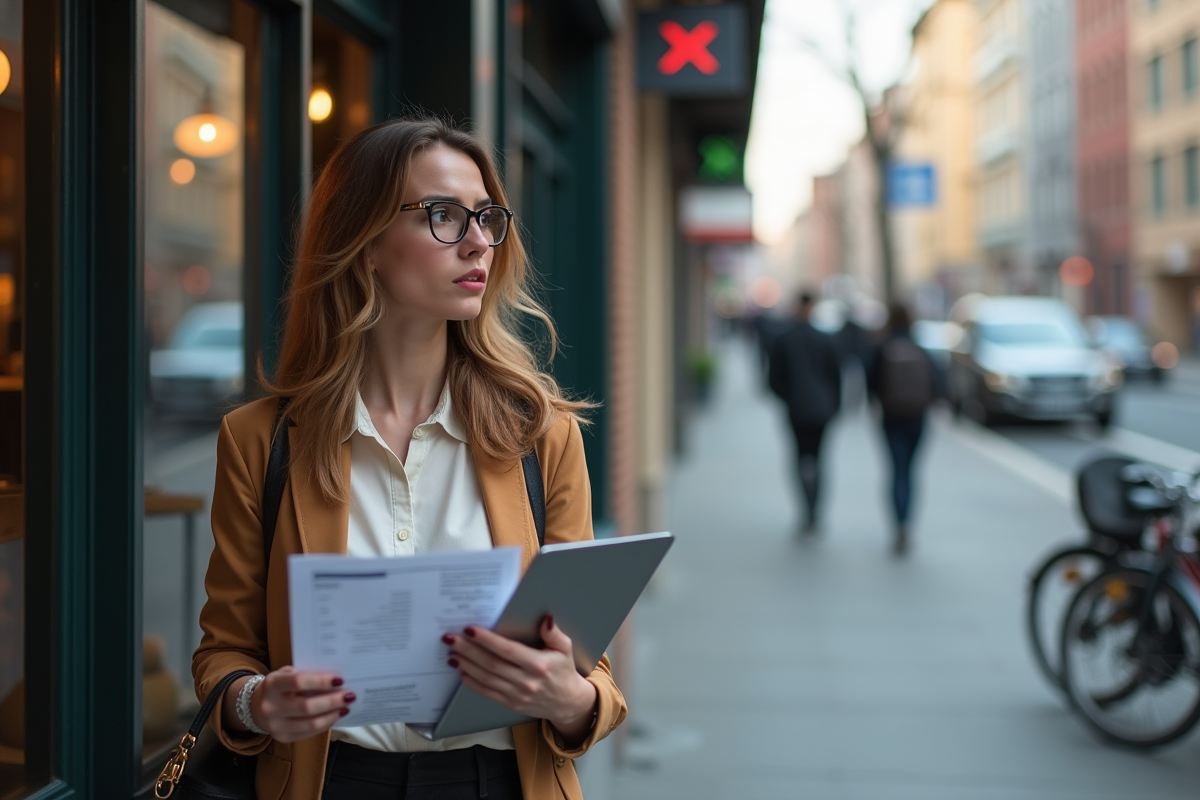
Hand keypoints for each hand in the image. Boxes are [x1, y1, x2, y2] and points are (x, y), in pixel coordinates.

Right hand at [223, 666, 355, 742]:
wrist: (255, 707)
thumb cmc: (278, 686)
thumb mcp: (285, 674)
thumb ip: (304, 675)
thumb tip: (335, 679)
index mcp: (272, 684)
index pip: (298, 682)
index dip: (320, 681)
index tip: (340, 679)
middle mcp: (271, 707)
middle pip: (307, 707)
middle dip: (332, 701)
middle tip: (350, 695)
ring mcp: (276, 726)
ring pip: (310, 724)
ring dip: (332, 715)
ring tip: (346, 707)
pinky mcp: (283, 738)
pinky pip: (309, 733)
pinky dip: (325, 724)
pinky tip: (335, 716)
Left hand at [444, 616, 597, 741]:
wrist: (567, 703)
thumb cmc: (563, 671)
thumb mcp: (565, 649)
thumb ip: (554, 633)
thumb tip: (546, 618)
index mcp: (538, 664)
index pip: (508, 650)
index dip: (487, 640)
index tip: (470, 629)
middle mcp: (526, 681)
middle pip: (491, 664)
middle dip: (468, 650)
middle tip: (450, 639)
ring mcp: (517, 695)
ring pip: (486, 679)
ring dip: (466, 665)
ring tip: (452, 654)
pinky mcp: (511, 704)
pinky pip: (488, 693)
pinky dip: (472, 683)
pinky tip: (462, 671)